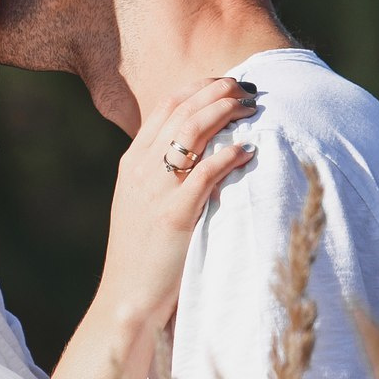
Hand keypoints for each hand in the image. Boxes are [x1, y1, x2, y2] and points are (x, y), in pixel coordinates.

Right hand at [96, 76, 257, 327]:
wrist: (127, 295)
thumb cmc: (142, 252)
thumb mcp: (140, 203)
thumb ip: (160, 174)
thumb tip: (196, 152)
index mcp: (132, 163)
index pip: (166, 107)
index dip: (199, 88)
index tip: (225, 83)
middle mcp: (140, 170)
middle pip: (183, 112)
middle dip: (218, 93)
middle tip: (248, 89)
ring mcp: (155, 191)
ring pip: (192, 132)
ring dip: (225, 113)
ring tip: (251, 108)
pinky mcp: (174, 215)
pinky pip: (204, 173)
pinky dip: (228, 156)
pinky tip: (247, 149)